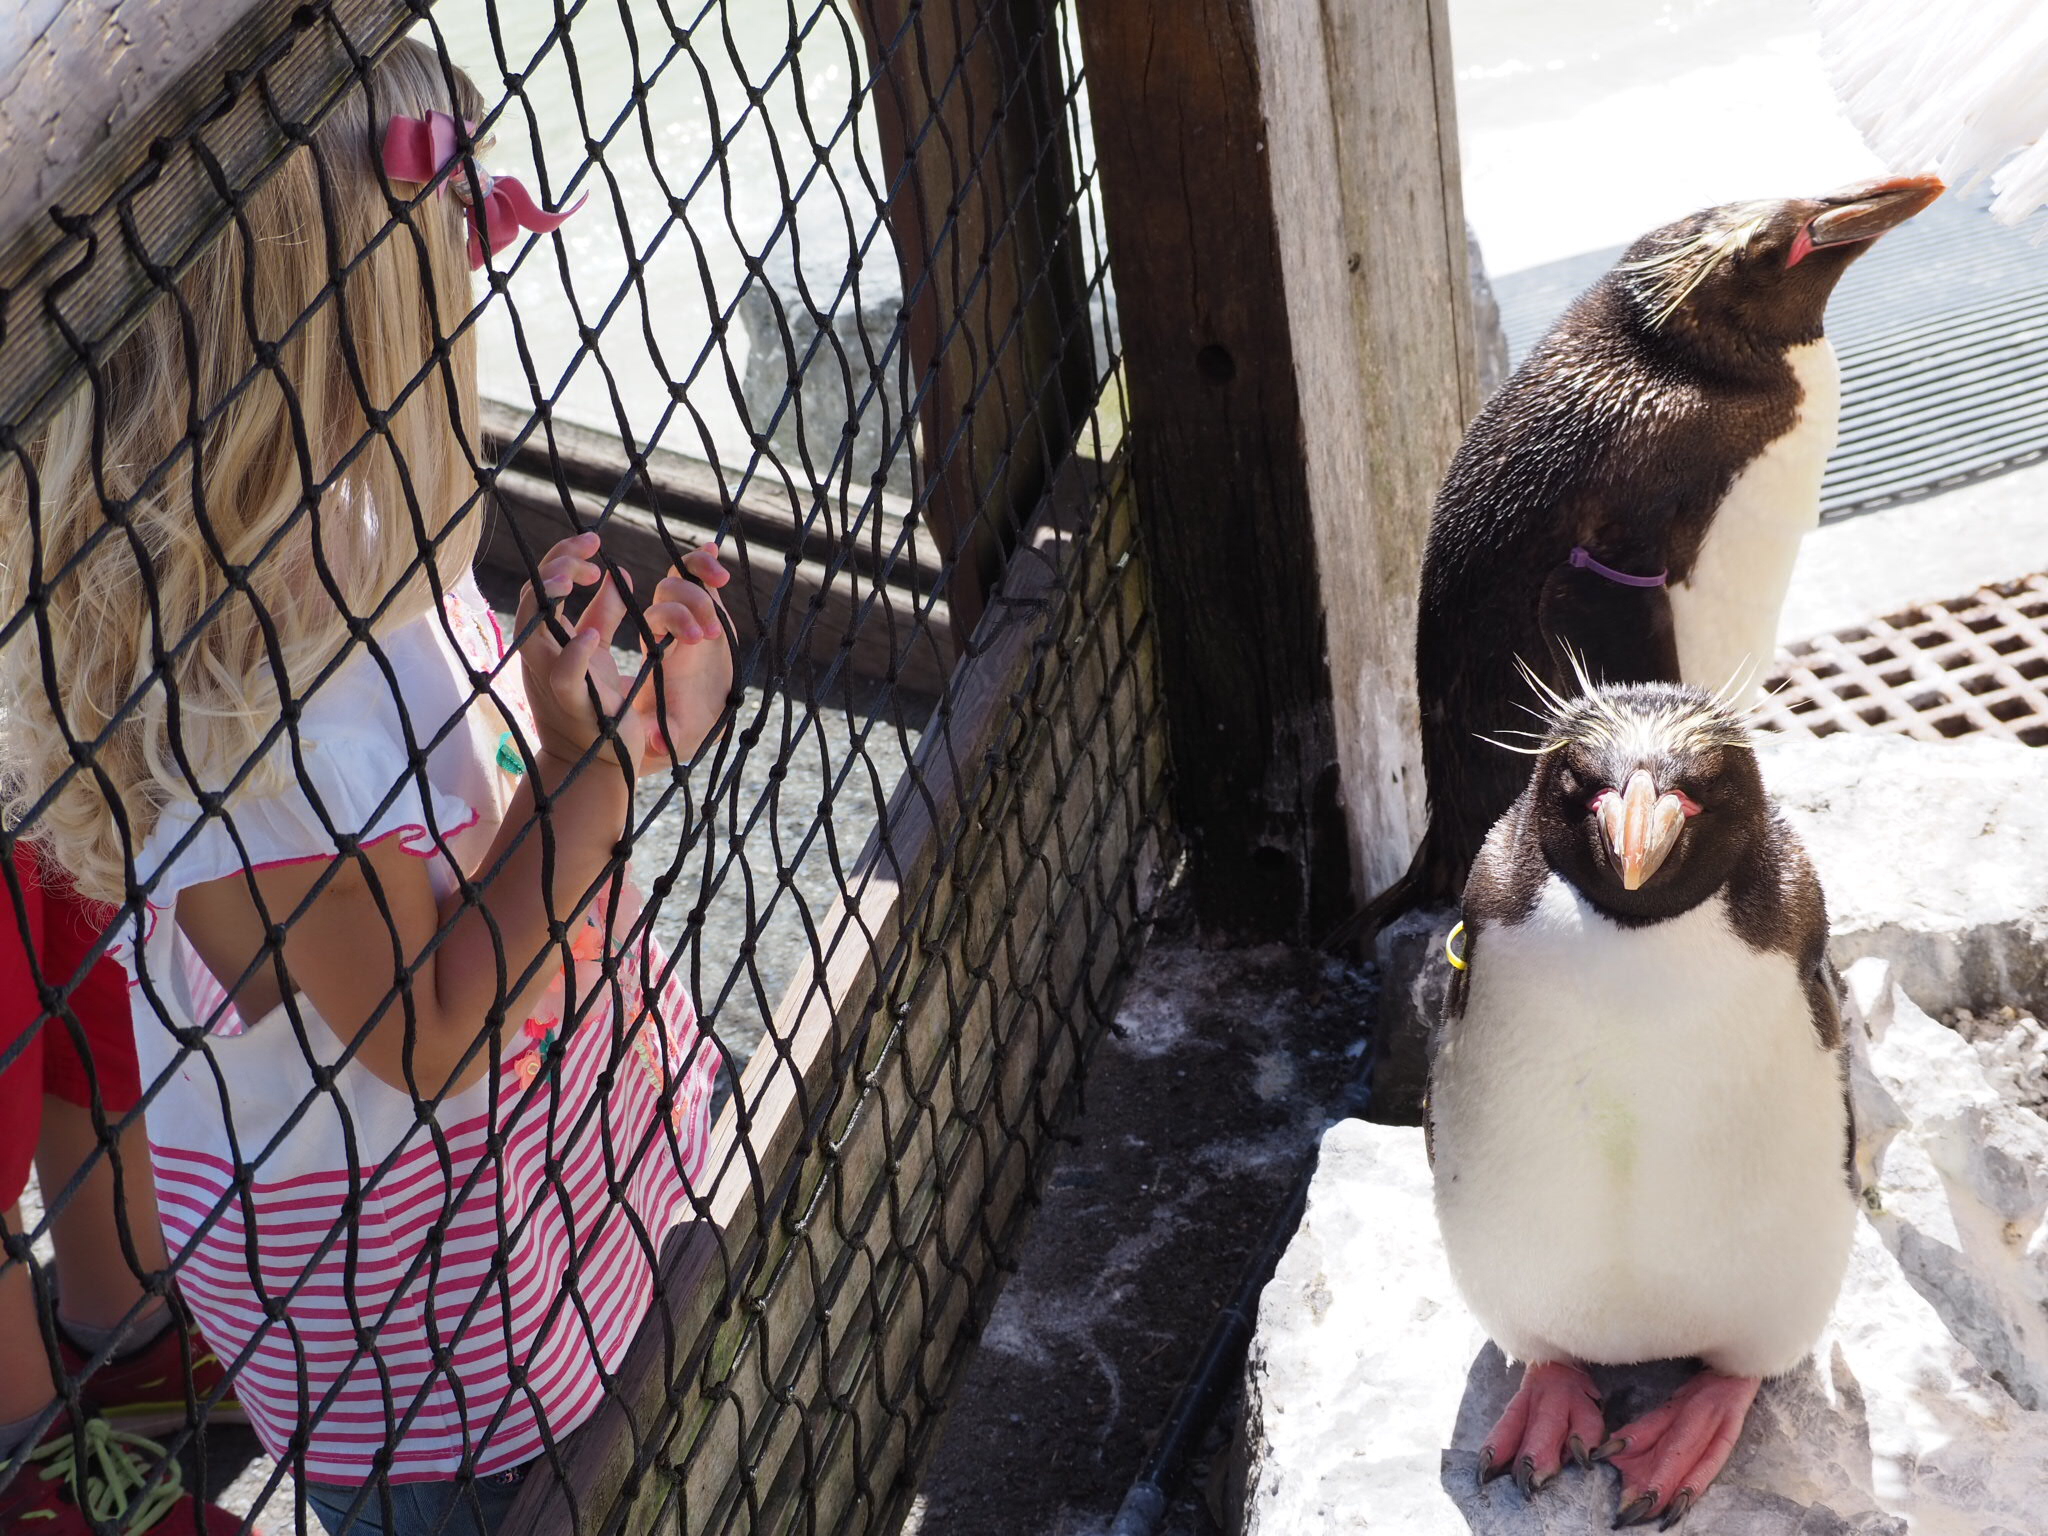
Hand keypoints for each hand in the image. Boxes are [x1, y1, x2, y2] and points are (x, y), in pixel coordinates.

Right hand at [514, 532, 647, 774]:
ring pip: (533, 631)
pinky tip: (592, 635)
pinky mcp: (571, 705)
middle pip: (532, 597)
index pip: (541, 586)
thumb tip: (615, 572)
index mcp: (547, 640)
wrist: (601, 763)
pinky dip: (574, 654)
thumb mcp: (600, 652)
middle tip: (592, 548)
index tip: (596, 541)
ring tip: (579, 575)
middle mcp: (540, 656)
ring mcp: (549, 680)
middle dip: (556, 565)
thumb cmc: (598, 706)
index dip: (563, 557)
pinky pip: (563, 676)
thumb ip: (603, 615)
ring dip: (550, 598)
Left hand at [635, 543, 734, 771]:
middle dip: (694, 605)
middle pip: (671, 594)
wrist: (694, 714)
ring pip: (685, 580)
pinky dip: (705, 562)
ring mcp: (689, 614)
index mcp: (656, 650)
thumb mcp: (669, 731)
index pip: (657, 619)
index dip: (674, 619)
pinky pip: (701, 578)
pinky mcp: (709, 611)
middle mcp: (668, 627)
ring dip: (701, 577)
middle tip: (711, 633)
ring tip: (722, 581)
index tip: (696, 639)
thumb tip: (657, 743)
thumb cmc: (677, 723)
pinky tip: (714, 550)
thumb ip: (664, 734)